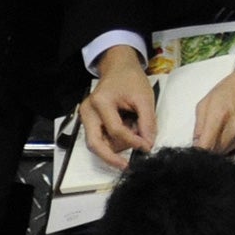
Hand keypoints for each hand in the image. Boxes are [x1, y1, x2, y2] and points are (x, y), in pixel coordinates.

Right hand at [80, 46, 156, 168]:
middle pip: (95, 143)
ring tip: (134, 139)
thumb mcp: (145, 97)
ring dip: (114, 148)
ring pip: (95, 143)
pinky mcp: (88, 120)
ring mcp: (85, 117)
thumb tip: (149, 143)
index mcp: (101, 102)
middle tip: (126, 166)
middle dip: (111, 157)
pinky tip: (127, 138)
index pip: (116, 130)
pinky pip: (98, 138)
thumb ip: (147, 121)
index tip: (147, 147)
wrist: (118, 68)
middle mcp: (87, 111)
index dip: (132, 141)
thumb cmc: (131, 80)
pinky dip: (112, 142)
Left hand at [191, 50, 234, 156]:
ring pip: (226, 153)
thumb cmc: (232, 87)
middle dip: (208, 148)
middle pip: (215, 153)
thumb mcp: (207, 101)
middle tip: (208, 136)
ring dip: (220, 146)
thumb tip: (197, 143)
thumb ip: (199, 125)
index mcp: (220, 118)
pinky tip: (232, 129)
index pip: (205, 148)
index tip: (196, 147)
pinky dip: (231, 143)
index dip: (198, 151)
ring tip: (222, 130)